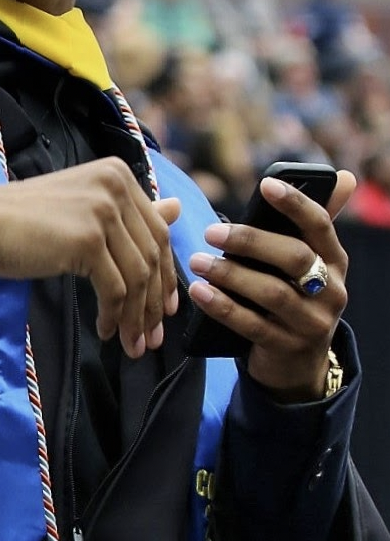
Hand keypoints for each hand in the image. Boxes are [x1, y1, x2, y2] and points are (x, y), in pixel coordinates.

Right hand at [0, 156, 181, 358]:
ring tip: (130, 343)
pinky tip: (105, 330)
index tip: (164, 309)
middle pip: (152, 256)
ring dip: (136, 318)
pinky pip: (114, 289)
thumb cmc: (22, 218)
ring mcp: (101, 211)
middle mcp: (114, 186)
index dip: (164, 276)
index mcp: (117, 173)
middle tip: (151, 337)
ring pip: (137, 277)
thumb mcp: (82, 207)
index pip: (157, 232)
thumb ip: (129, 211)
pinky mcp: (86, 240)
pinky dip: (114, 316)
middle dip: (154, 303)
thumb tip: (176, 208)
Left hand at [187, 171, 356, 401]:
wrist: (298, 363)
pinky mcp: (287, 348)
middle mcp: (331, 291)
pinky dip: (222, 307)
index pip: (320, 225)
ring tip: (195, 261)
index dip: (295, 203)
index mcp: (335, 261)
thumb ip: (315, 222)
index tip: (265, 184)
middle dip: (250, 241)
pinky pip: (252, 326)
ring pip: (272, 293)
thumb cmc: (295, 295)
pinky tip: (199, 292)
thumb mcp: (310, 262)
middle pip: (294, 258)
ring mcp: (312, 323)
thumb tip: (345, 177)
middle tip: (209, 232)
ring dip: (230, 274)